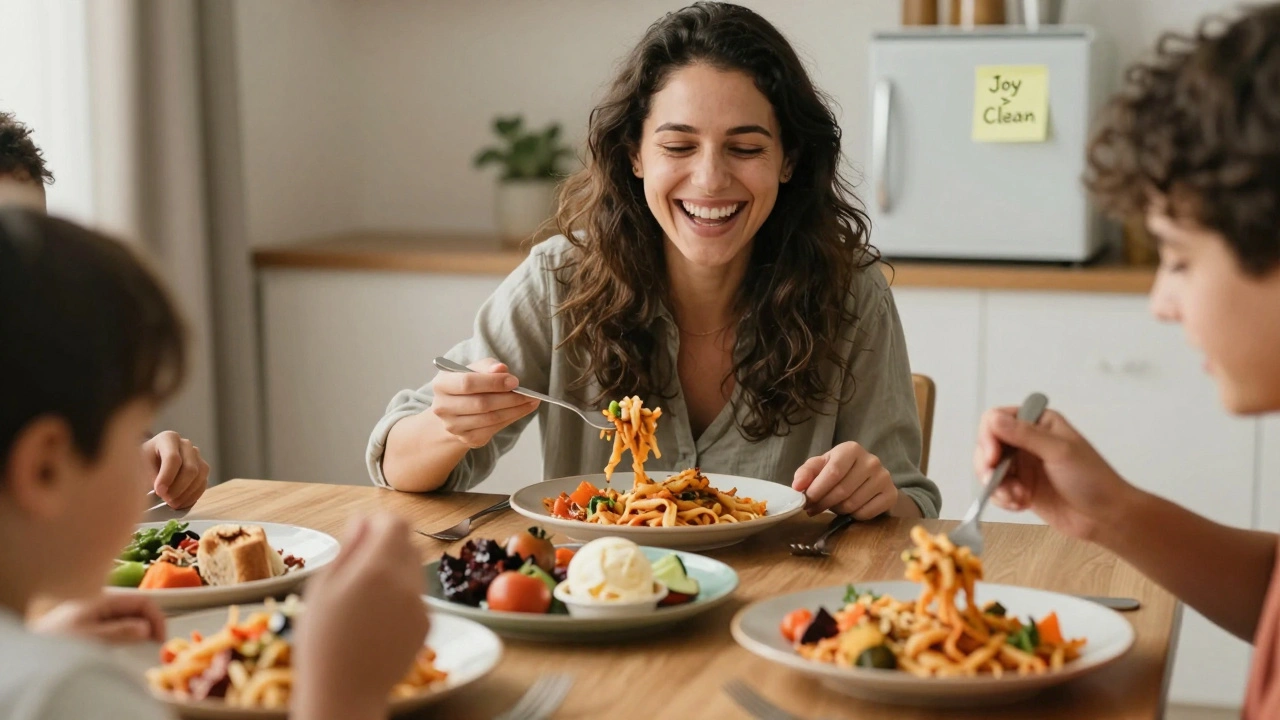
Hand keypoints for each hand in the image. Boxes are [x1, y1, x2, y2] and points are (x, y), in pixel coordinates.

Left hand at [29, 594, 164, 643]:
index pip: (141, 602)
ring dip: (139, 632)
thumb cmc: (55, 640)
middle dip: (150, 625)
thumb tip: (145, 628)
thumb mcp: (88, 637)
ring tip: (140, 648)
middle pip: (137, 609)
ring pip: (129, 618)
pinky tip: (124, 648)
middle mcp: (102, 604)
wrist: (31, 648)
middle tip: (154, 646)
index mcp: (103, 600)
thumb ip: (116, 632)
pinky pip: (118, 626)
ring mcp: (97, 614)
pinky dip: (127, 635)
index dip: (156, 618)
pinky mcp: (93, 625)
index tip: (161, 639)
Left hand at [144, 431, 208, 508]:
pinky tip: (180, 503)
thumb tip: (162, 491)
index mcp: (168, 438)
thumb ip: (149, 476)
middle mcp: (185, 444)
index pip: (173, 458)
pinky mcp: (202, 469)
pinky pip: (203, 484)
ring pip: (199, 476)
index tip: (159, 492)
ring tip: (172, 504)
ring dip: (186, 494)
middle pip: (190, 468)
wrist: (148, 462)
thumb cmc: (142, 463)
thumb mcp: (138, 466)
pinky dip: (193, 496)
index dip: (167, 477)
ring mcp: (196, 456)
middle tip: (166, 500)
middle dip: (178, 488)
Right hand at [294, 512, 427, 718]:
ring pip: (415, 569)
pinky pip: (418, 596)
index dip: (380, 522)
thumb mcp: (321, 588)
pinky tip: (377, 618)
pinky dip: (403, 597)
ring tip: (365, 597)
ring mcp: (421, 605)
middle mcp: (407, 583)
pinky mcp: (427, 625)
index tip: (364, 533)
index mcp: (378, 568)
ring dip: (396, 571)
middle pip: (409, 543)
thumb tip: (362, 521)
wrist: (344, 694)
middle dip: (388, 546)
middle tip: (359, 568)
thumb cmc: (321, 642)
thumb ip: (348, 549)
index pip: (397, 522)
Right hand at [430, 358, 539, 447]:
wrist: (454, 411)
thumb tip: (501, 369)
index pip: (468, 383)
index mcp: (441, 385)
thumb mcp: (473, 369)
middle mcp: (443, 407)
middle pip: (481, 404)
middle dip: (509, 398)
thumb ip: (487, 366)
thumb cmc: (467, 385)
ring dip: (515, 410)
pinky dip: (512, 418)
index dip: (493, 382)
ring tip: (531, 401)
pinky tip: (523, 410)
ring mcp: (454, 426)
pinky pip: (494, 429)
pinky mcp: (466, 438)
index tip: (514, 381)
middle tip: (529, 393)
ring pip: (490, 418)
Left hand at [792, 442, 897, 519]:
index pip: (833, 473)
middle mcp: (871, 461)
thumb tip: (797, 486)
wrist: (869, 478)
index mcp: (851, 449)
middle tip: (812, 509)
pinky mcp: (890, 495)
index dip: (816, 490)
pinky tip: (849, 510)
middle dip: (822, 503)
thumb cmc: (840, 470)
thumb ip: (806, 473)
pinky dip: (852, 516)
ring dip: (836, 510)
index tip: (805, 501)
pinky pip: (865, 514)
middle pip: (842, 491)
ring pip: (852, 504)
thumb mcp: (821, 466)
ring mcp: (883, 478)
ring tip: (832, 506)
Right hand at [973, 407, 1134, 540]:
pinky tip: (1020, 504)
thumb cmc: (1093, 480)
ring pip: (989, 469)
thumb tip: (993, 419)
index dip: (989, 437)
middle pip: (987, 445)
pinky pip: (997, 490)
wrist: (1106, 518)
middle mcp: (1027, 441)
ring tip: (1017, 498)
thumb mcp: (1060, 452)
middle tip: (993, 481)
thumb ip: (1025, 435)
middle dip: (988, 465)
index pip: (996, 420)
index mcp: (1038, 423)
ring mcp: (1023, 465)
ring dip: (997, 486)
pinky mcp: (1021, 488)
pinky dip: (1003, 499)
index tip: (994, 458)